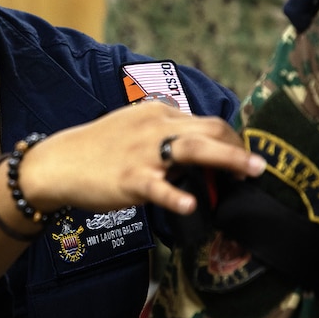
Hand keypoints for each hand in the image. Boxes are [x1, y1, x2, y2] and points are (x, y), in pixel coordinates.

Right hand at [16, 102, 264, 215]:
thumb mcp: (134, 129)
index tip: (241, 155)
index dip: (228, 139)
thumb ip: (166, 135)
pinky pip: (158, 186)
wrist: (60, 163)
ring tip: (250, 172)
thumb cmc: (98, 149)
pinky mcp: (130, 178)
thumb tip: (199, 152)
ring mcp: (142, 153)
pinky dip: (175, 195)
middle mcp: (154, 127)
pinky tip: (190, 206)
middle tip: (258, 166)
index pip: (203, 121)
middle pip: (207, 130)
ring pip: (192, 149)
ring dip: (227, 159)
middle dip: (238, 145)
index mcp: (156, 112)